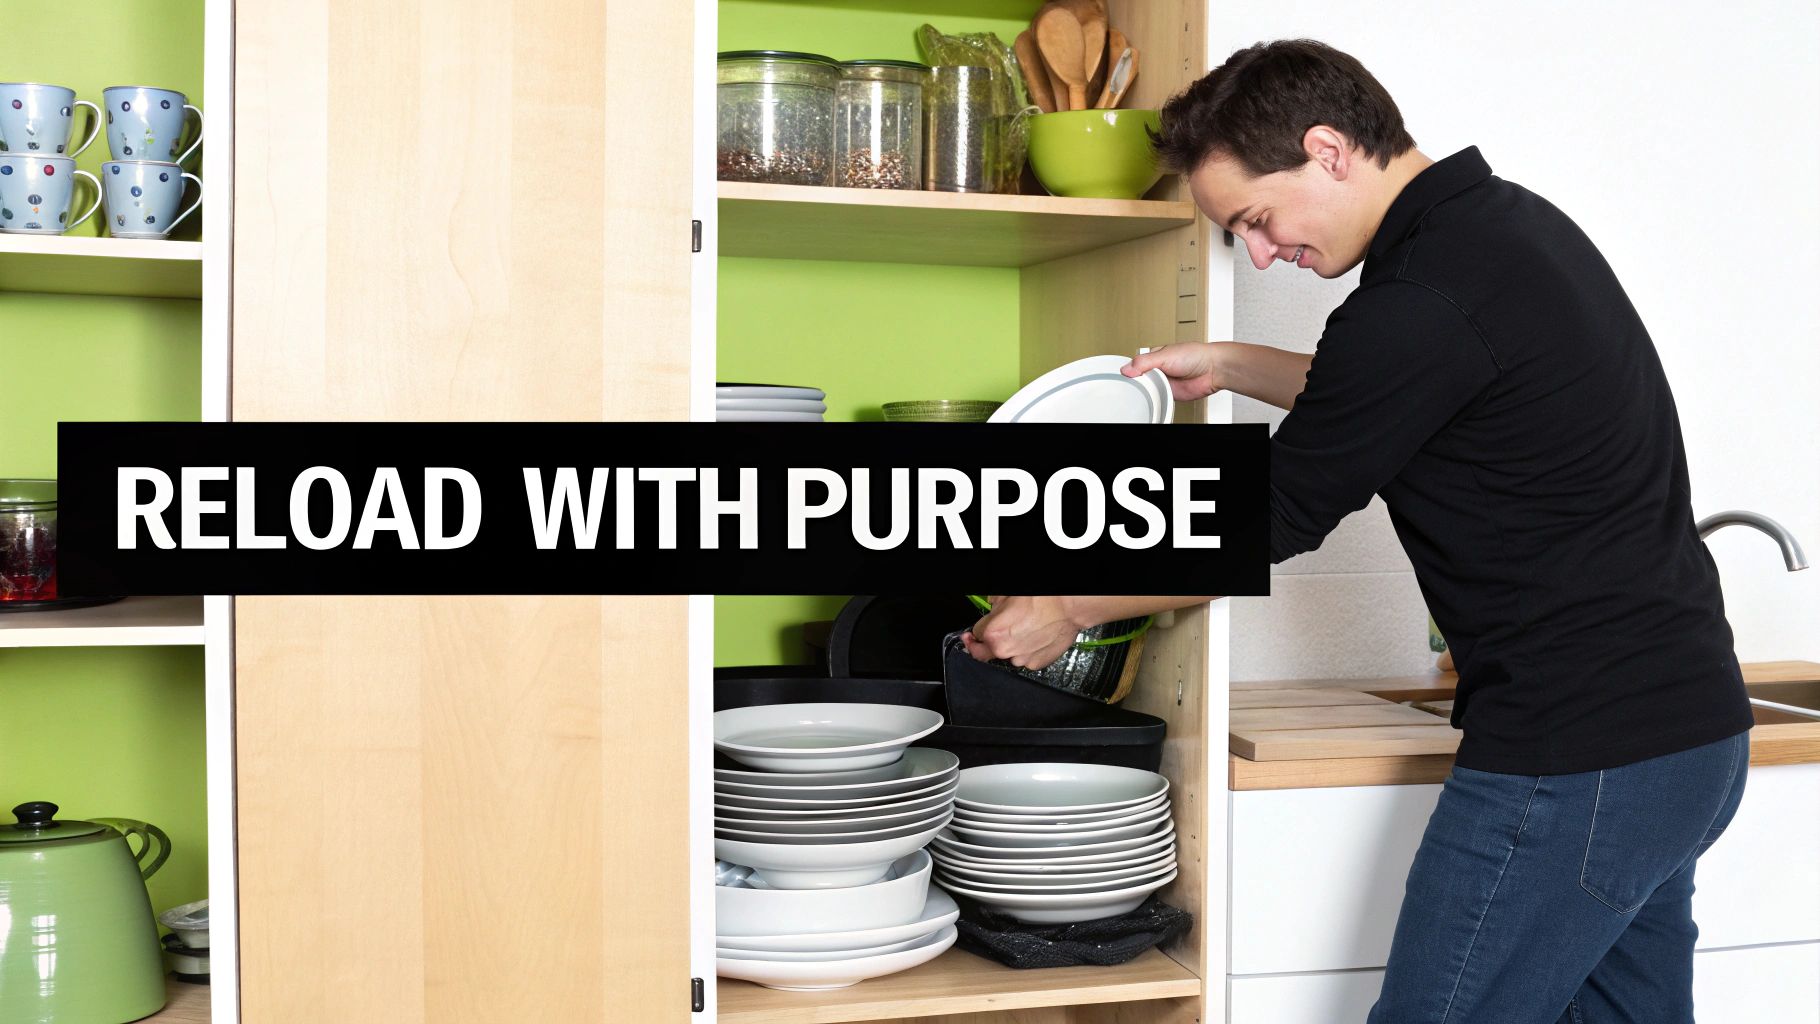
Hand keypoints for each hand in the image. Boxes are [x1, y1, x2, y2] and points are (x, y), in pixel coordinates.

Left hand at [961, 595, 1082, 670]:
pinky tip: (1034, 637)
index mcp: (992, 633)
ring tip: (1024, 630)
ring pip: (1009, 655)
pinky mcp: (1037, 663)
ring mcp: (1022, 659)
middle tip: (997, 632)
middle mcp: (1005, 650)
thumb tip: (991, 605)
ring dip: (1011, 646)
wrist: (1069, 607)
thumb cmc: (1042, 598)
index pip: (975, 635)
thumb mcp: (1007, 593)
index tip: (972, 634)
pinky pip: (1026, 658)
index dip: (975, 632)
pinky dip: (1027, 650)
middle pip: (987, 651)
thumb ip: (993, 602)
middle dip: (989, 642)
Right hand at [1122, 342, 1221, 401]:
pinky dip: (1156, 399)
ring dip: (1147, 392)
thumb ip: (1145, 362)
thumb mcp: (1164, 355)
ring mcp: (1164, 382)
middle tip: (1137, 384)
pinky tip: (1155, 397)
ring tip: (1147, 390)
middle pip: (1140, 379)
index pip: (1136, 364)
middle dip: (1138, 383)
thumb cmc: (1195, 355)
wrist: (1212, 370)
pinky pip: (1158, 399)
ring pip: (1148, 390)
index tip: (1126, 375)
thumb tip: (1127, 368)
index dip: (1130, 370)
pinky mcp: (1170, 394)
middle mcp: (1159, 370)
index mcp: (1155, 356)